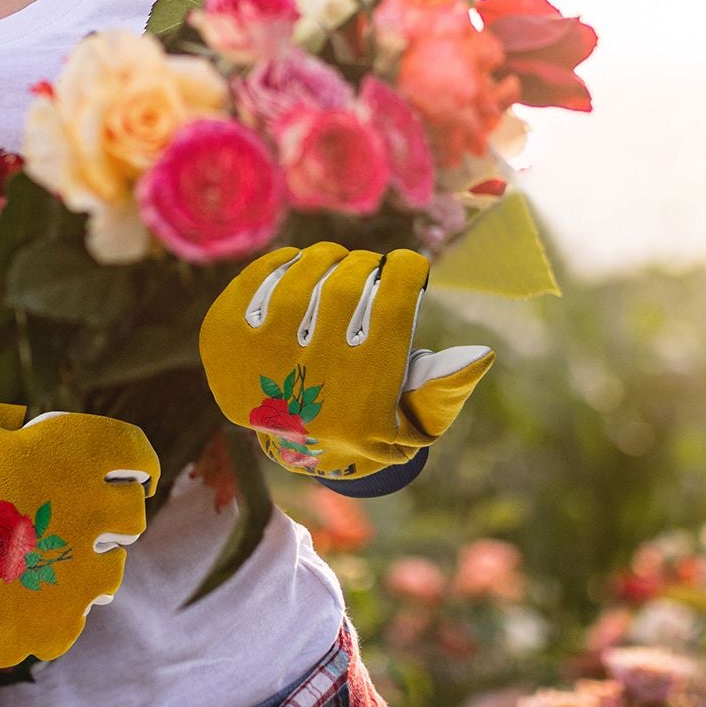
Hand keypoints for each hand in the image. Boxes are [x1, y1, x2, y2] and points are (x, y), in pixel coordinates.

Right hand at [0, 399, 158, 667]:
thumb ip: (20, 429)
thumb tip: (34, 429)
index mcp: (74, 455)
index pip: (136, 454)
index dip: (132, 460)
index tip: (128, 470)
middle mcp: (87, 515)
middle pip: (131, 516)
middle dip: (110, 512)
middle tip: (77, 514)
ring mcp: (69, 579)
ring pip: (108, 573)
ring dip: (85, 562)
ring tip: (43, 558)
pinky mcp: (45, 630)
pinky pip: (69, 620)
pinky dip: (52, 607)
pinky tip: (17, 593)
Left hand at [199, 244, 493, 480]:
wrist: (288, 448)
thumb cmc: (364, 422)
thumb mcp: (413, 425)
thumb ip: (446, 389)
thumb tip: (482, 352)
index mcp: (360, 400)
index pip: (390, 308)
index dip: (405, 271)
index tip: (410, 265)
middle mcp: (308, 381)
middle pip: (344, 287)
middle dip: (366, 264)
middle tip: (373, 267)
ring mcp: (258, 361)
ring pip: (299, 280)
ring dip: (326, 258)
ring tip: (338, 262)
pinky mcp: (224, 343)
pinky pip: (254, 280)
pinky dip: (281, 263)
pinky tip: (300, 265)